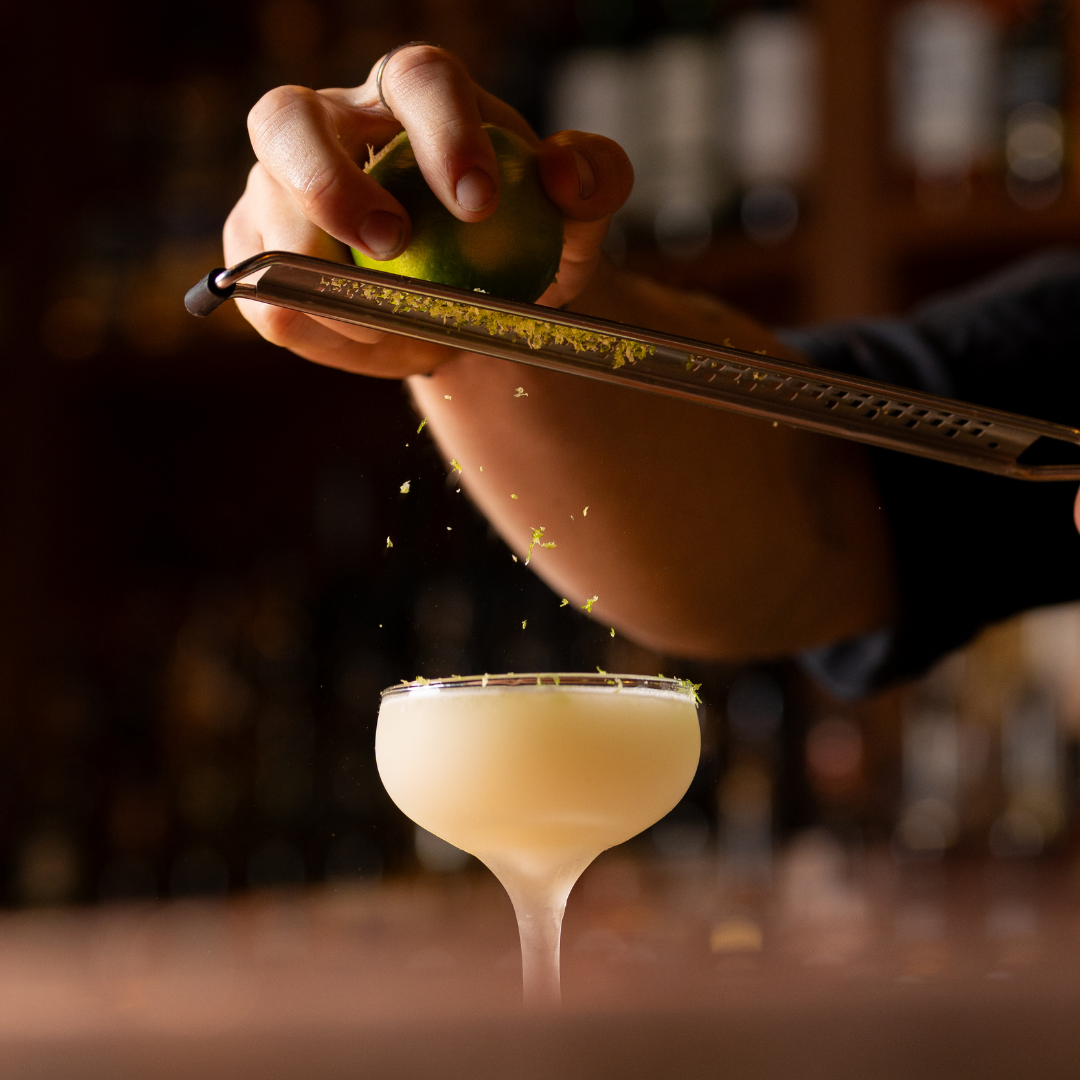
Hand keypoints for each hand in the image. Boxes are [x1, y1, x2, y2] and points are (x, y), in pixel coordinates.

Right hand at [223, 45, 633, 377]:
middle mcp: (334, 125)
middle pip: (286, 118)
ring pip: (264, 217)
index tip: (478, 206)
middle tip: (391, 247)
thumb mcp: (576, 217)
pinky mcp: (259, 251)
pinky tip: (382, 343)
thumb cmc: (523, 242)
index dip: (441, 134)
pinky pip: (265, 298)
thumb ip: (596, 180)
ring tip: (400, 325)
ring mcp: (281, 188)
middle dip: (329, 186)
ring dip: (326, 283)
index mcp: (415, 96)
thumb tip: (563, 176)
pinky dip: (322, 333)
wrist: (476, 299)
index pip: (417, 81)